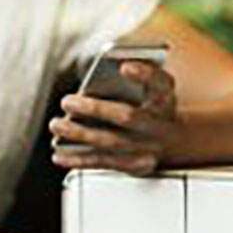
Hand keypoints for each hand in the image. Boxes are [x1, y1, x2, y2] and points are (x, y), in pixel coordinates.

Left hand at [49, 60, 182, 176]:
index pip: (160, 83)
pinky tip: (59, 155)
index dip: (145, 74)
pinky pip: (103, 163)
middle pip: (128, 116)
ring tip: (56, 124)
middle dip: (95, 109)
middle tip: (67, 101)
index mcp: (165, 98)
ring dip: (79, 134)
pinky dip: (79, 160)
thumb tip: (93, 82)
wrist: (177, 142)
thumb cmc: (151, 108)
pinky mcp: (135, 166)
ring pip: (111, 142)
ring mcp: (148, 148)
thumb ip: (132, 79)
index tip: (124, 66)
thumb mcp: (152, 90)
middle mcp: (159, 124)